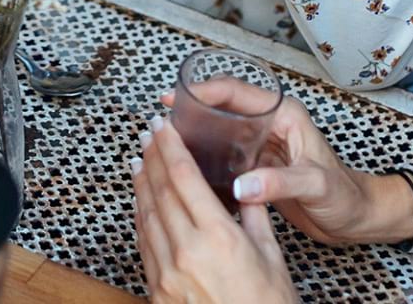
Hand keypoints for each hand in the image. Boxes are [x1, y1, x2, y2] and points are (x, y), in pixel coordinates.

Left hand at [133, 117, 297, 303]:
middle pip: (160, 190)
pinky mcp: (158, 289)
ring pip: (147, 214)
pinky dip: (142, 216)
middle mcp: (187, 250)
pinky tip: (143, 202)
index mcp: (219, 237)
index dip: (169, 146)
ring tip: (140, 160)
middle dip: (152, 157)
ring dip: (141, 183)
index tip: (162, 126)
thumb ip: (255, 216)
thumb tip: (245, 186)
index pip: (183, 177)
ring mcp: (168, 272)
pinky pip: (145, 243)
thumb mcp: (272, 256)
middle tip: (149, 134)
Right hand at [164, 85, 408, 246]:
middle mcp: (271, 124)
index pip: (236, 92)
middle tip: (162, 121)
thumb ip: (281, 183)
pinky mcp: (259, 165)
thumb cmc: (346, 197)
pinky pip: (225, 151)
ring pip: (221, 128)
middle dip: (192, 109)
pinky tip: (189, 166)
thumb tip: (242, 186)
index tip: (175, 99)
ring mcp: (263, 144)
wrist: (358, 219)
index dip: (203, 92)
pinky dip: (206, 154)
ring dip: (196, 131)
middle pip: (223, 106)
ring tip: (167, 141)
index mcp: (285, 115)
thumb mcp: (316, 186)